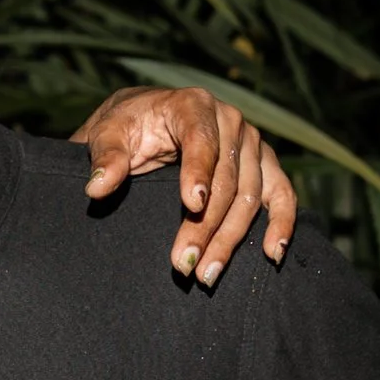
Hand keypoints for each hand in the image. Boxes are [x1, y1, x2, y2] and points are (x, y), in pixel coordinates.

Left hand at [74, 86, 294, 283]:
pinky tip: (271, 253)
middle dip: (205, 225)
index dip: (198, 173)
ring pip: (250, 196)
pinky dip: (282, 223)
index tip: (191, 205)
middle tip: (184, 263)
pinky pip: (281, 194)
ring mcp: (251, 143)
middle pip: (227, 179)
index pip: (202, 141)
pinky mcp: (263, 165)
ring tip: (207, 274)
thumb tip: (97, 187)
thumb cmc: (127, 126)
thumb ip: (105, 158)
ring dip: (231, 239)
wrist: (146, 119)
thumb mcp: (107, 134)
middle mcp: (230, 120)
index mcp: (193, 105)